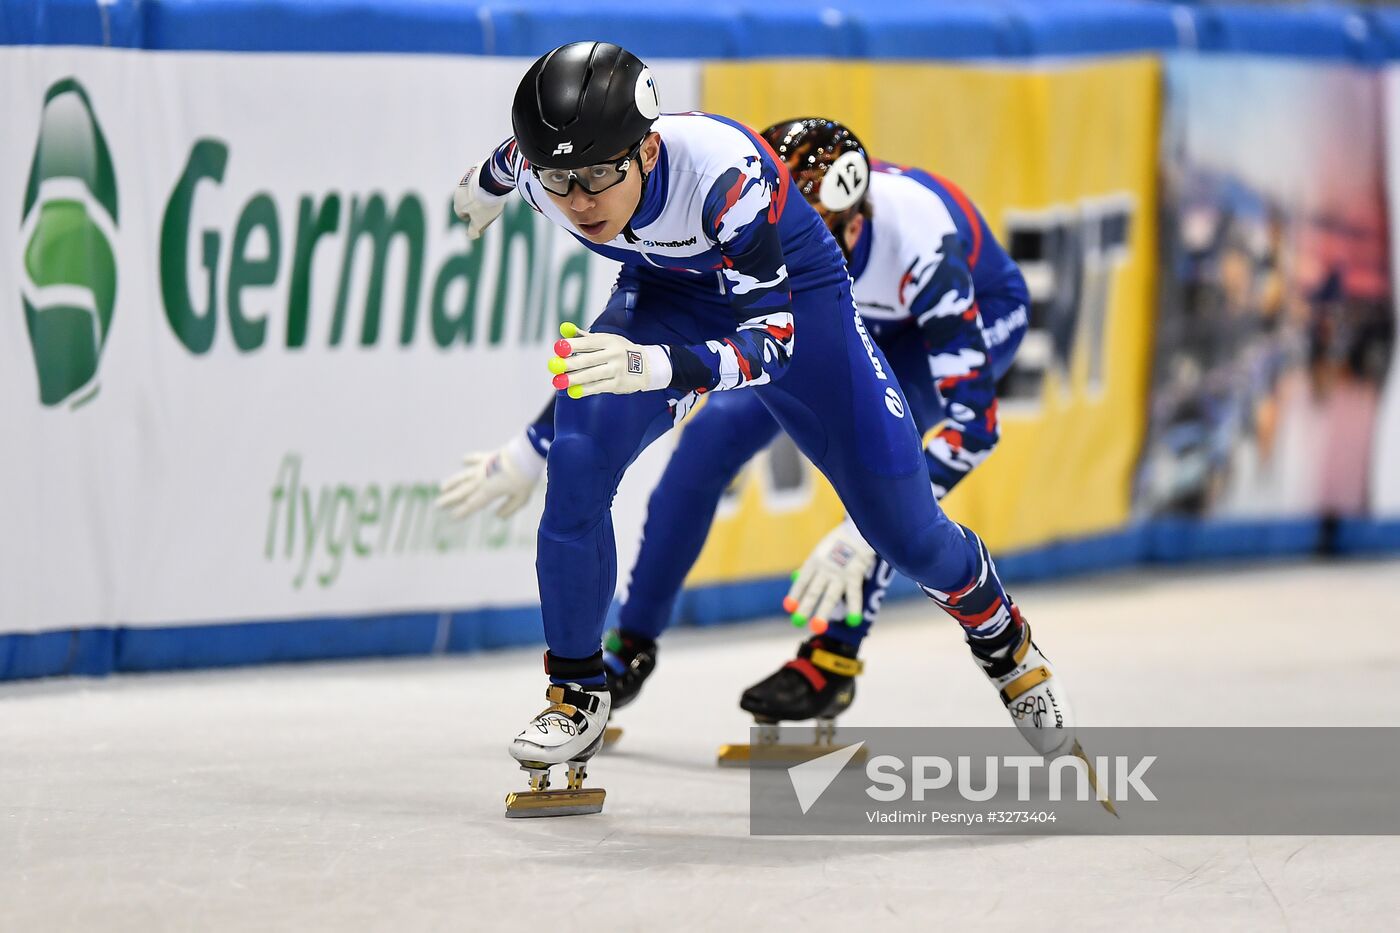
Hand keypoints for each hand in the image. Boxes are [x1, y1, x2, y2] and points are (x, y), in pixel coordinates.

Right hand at [436, 432, 544, 518]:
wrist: (526, 454)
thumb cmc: (525, 477)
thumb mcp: (521, 498)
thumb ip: (509, 508)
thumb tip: (497, 516)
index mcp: (489, 492)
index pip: (472, 504)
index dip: (462, 511)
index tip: (452, 516)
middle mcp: (482, 480)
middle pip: (463, 491)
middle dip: (450, 499)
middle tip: (438, 504)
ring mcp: (483, 467)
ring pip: (464, 476)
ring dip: (453, 482)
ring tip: (442, 487)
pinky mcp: (489, 457)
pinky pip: (476, 458)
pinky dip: (469, 459)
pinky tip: (463, 460)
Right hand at [452, 158, 505, 239]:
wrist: (492, 179)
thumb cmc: (485, 203)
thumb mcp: (480, 221)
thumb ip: (474, 230)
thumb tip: (471, 236)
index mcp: (458, 203)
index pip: (461, 214)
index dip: (471, 218)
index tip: (480, 219)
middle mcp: (459, 190)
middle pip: (466, 200)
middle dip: (475, 205)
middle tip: (488, 208)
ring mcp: (467, 178)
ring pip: (472, 189)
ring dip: (480, 193)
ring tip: (493, 196)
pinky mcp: (476, 169)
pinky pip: (479, 178)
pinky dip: (485, 183)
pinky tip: (495, 186)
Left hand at [548, 322, 671, 398]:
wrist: (646, 366)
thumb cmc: (619, 350)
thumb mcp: (606, 339)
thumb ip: (584, 337)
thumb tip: (564, 328)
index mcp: (608, 340)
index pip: (587, 342)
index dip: (572, 346)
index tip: (558, 348)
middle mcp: (613, 354)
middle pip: (588, 359)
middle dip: (569, 364)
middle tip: (554, 367)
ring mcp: (617, 370)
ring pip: (592, 375)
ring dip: (574, 379)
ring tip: (559, 382)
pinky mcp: (618, 384)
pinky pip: (598, 387)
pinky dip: (585, 390)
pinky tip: (573, 392)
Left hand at [783, 518, 875, 630]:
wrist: (859, 528)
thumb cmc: (839, 541)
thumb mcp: (820, 550)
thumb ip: (810, 567)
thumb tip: (795, 578)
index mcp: (814, 561)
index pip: (802, 581)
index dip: (795, 594)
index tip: (789, 607)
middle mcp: (824, 568)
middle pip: (813, 591)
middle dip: (805, 607)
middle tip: (797, 623)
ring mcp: (839, 573)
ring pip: (830, 596)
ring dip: (823, 612)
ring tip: (817, 627)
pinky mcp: (855, 574)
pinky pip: (854, 594)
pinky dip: (854, 607)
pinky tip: (853, 620)